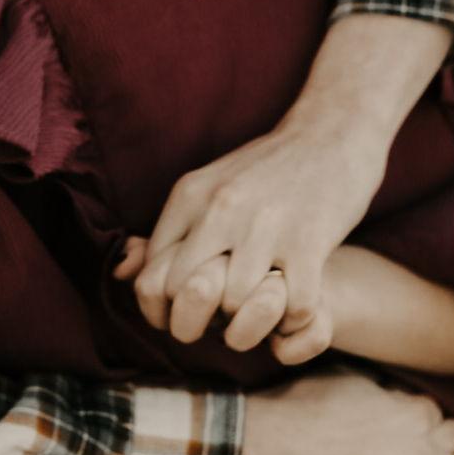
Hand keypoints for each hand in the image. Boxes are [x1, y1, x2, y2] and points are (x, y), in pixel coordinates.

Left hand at [121, 117, 390, 361]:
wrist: (331, 132)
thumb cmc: (267, 168)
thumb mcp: (208, 185)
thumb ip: (171, 228)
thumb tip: (123, 271)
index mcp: (190, 196)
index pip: (152, 275)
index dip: (163, 309)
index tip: (184, 316)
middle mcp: (220, 208)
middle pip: (186, 295)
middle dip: (202, 321)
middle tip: (222, 323)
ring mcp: (265, 224)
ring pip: (237, 305)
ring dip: (251, 321)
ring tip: (261, 314)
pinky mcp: (310, 239)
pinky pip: (293, 307)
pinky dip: (294, 318)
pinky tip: (297, 304)